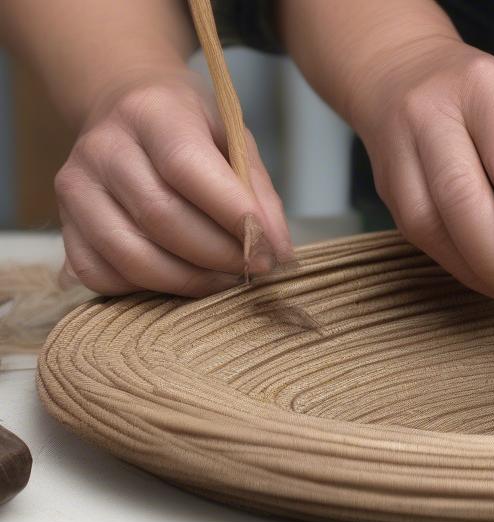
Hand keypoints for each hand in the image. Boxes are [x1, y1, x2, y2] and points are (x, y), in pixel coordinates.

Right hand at [56, 68, 292, 296]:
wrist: (125, 110)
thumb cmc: (191, 130)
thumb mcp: (233, 139)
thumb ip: (259, 193)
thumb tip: (277, 251)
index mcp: (150, 112)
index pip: (187, 168)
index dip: (233, 216)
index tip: (269, 249)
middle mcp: (103, 147)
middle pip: (161, 218)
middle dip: (219, 255)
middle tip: (252, 268)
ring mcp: (76, 189)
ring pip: (132, 256)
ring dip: (190, 281)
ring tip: (225, 279)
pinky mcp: (66, 227)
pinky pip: (103, 277)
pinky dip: (149, 291)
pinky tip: (181, 278)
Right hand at [346, 37, 493, 306]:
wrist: (402, 78)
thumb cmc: (490, 115)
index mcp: (489, 92)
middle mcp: (435, 116)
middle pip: (468, 205)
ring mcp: (402, 155)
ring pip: (440, 232)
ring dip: (490, 278)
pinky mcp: (388, 194)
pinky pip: (428, 246)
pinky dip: (469, 273)